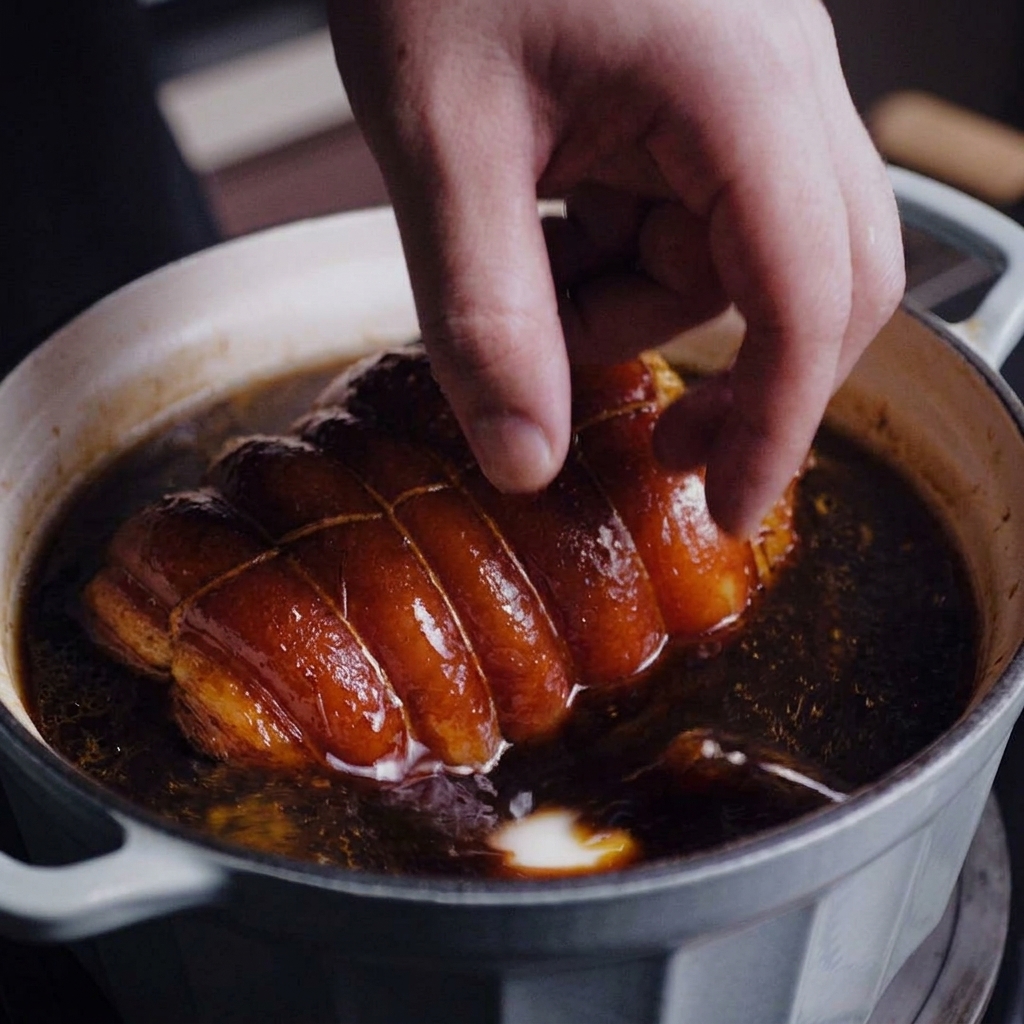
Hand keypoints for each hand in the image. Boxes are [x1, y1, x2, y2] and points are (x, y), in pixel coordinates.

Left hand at [328, 0, 903, 535]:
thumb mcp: (441, 138)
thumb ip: (484, 312)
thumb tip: (527, 464)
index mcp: (738, 89)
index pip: (812, 296)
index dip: (781, 425)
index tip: (730, 510)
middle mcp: (780, 82)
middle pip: (824, 279)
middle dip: (743, 378)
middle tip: (658, 449)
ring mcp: (752, 80)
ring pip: (744, 255)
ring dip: (644, 309)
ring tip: (532, 288)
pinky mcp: (708, 85)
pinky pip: (699, 208)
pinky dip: (628, 255)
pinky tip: (549, 233)